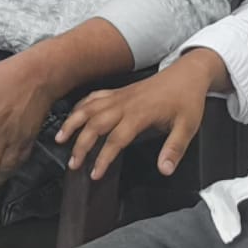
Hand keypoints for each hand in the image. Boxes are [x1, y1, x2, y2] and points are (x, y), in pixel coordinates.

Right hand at [55, 48, 227, 179]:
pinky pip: (94, 96)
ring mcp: (120, 96)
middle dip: (81, 144)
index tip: (95, 174)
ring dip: (73, 123)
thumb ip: (175, 149)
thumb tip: (164, 170)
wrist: (188, 74)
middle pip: (95, 124)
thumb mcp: (188, 126)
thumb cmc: (187, 100)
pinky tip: (72, 116)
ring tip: (59, 139)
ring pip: (89, 108)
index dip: (103, 158)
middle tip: (73, 164)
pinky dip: (80, 106)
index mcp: (140, 113)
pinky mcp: (119, 91)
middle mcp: (125, 104)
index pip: (116, 139)